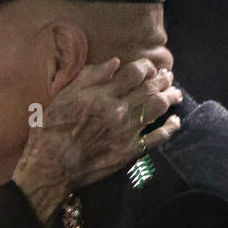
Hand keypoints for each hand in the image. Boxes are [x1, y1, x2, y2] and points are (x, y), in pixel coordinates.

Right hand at [13, 57, 182, 222]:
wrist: (52, 165)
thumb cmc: (52, 129)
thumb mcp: (64, 95)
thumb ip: (90, 76)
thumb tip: (115, 62)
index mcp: (103, 94)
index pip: (135, 73)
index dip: (147, 67)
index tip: (149, 68)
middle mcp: (119, 110)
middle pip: (150, 89)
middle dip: (162, 80)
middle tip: (168, 77)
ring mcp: (127, 131)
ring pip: (158, 108)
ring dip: (170, 98)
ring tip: (175, 93)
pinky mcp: (130, 151)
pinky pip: (157, 137)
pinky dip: (170, 128)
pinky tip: (175, 122)